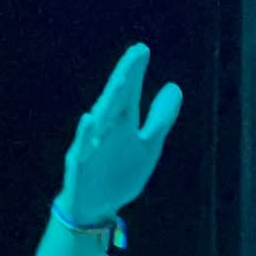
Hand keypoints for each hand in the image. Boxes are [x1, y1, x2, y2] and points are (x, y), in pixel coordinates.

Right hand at [58, 44, 182, 225]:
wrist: (97, 206)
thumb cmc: (120, 171)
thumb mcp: (148, 145)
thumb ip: (160, 118)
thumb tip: (175, 87)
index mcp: (122, 123)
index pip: (129, 93)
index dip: (135, 72)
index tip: (143, 49)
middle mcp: (106, 130)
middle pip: (116, 100)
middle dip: (126, 78)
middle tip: (136, 55)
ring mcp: (91, 147)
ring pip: (99, 120)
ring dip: (109, 100)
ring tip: (121, 81)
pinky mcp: (80, 166)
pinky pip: (81, 149)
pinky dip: (84, 135)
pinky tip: (88, 120)